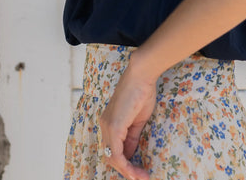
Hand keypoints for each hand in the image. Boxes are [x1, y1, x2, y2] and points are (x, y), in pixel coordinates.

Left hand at [99, 57, 156, 179]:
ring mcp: (108, 126)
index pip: (113, 149)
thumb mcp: (138, 120)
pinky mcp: (114, 126)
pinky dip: (126, 165)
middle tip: (141, 177)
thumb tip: (130, 156)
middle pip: (110, 156)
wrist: (141, 76)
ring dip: (127, 171)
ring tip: (141, 177)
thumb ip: (132, 138)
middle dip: (125, 170)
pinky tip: (135, 172)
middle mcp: (104, 125)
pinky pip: (117, 153)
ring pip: (112, 158)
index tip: (139, 171)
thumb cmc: (141, 92)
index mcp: (109, 122)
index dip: (125, 163)